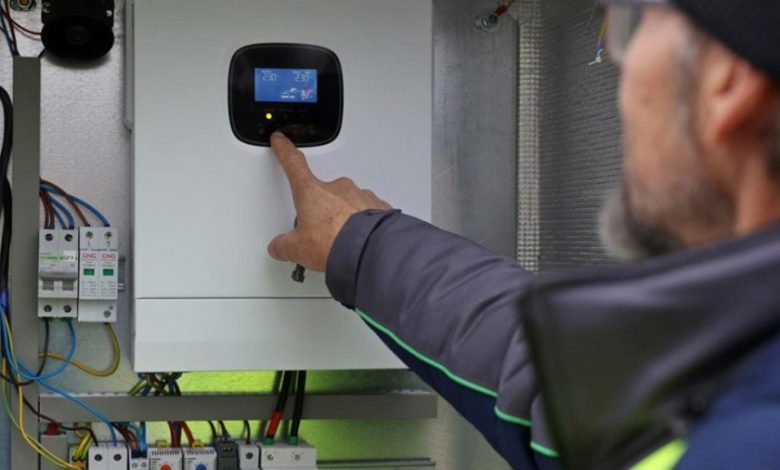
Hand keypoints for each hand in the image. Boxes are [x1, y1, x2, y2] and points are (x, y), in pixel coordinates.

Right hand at [267, 132, 391, 271]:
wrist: (369, 250)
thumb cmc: (335, 243)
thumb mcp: (298, 248)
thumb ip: (285, 245)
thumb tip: (279, 247)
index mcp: (312, 192)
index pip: (294, 164)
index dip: (285, 151)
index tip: (282, 141)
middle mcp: (337, 188)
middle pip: (323, 194)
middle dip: (321, 211)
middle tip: (321, 234)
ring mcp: (359, 195)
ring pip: (347, 203)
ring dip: (344, 218)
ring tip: (342, 242)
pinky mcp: (378, 207)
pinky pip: (367, 212)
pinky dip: (363, 224)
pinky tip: (360, 240)